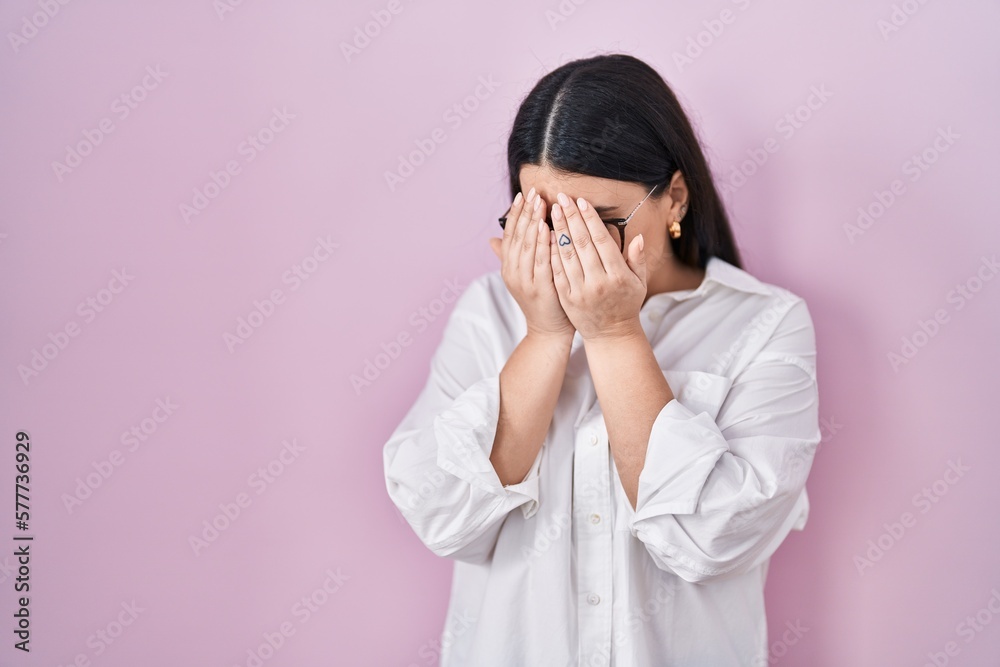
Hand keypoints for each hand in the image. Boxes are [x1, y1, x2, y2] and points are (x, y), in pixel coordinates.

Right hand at [489, 189, 575, 339]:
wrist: (548, 331)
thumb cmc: (543, 301)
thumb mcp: (525, 276)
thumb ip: (512, 256)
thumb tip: (493, 239)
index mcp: (509, 268)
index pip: (510, 235)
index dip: (516, 214)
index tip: (524, 195)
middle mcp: (513, 273)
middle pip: (518, 236)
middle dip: (526, 213)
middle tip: (534, 192)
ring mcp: (525, 282)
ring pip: (527, 246)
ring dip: (534, 222)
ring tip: (541, 203)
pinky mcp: (540, 288)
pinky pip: (541, 261)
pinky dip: (544, 243)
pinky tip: (548, 227)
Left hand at [549, 192, 646, 341]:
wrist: (611, 335)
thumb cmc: (626, 304)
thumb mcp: (639, 282)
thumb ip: (637, 259)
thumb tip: (637, 236)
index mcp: (618, 275)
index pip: (601, 241)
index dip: (590, 219)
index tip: (581, 202)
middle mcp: (599, 282)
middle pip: (582, 244)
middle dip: (571, 218)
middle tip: (561, 198)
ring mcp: (581, 291)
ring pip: (567, 256)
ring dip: (558, 231)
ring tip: (552, 212)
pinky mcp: (567, 298)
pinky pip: (557, 272)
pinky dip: (551, 253)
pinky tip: (546, 237)